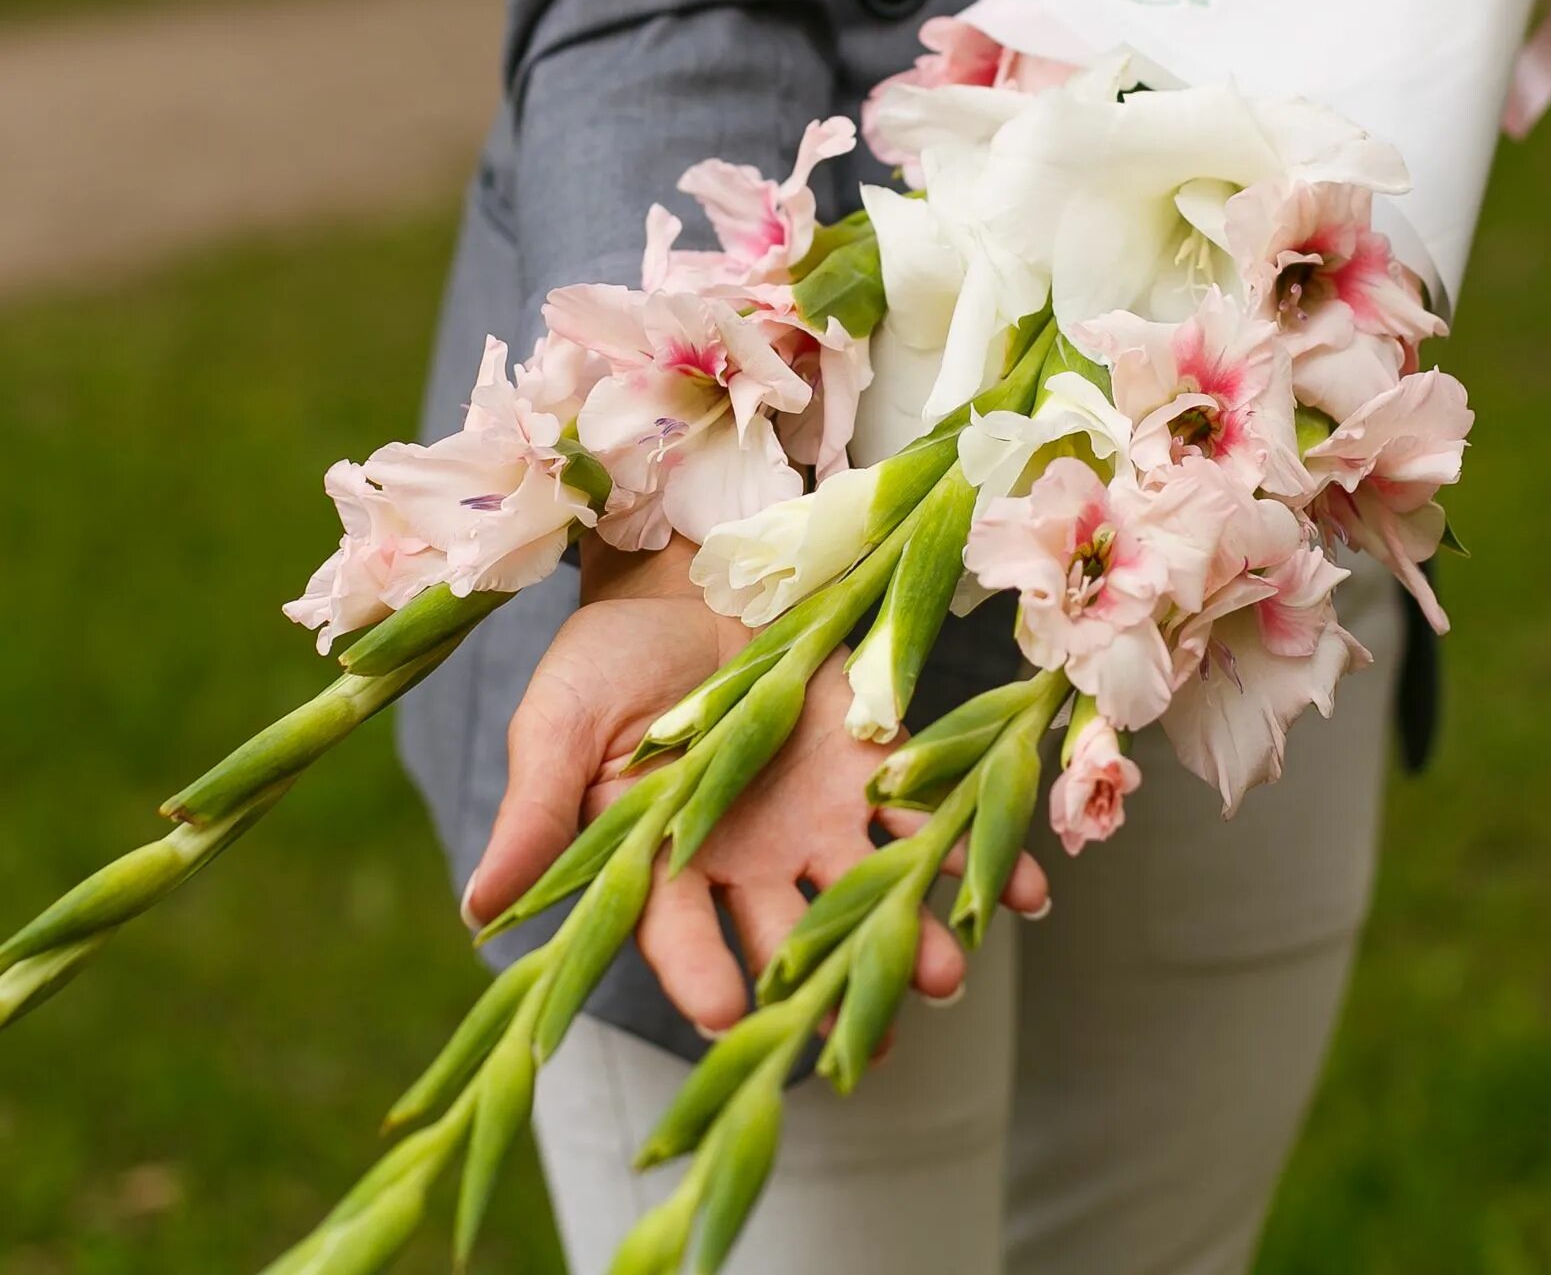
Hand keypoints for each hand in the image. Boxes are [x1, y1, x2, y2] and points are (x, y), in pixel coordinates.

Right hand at [463, 537, 1049, 1033]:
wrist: (689, 568)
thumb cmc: (609, 653)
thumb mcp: (561, 722)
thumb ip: (534, 810)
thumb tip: (477, 909)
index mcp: (665, 862)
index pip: (680, 936)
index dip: (703, 975)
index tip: (731, 1015)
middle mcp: (750, 858)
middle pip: (793, 934)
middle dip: (833, 981)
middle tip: (874, 1031)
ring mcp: (817, 815)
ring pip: (868, 890)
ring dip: (911, 929)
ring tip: (949, 968)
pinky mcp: (874, 763)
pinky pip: (928, 815)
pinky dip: (975, 847)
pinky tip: (1023, 889)